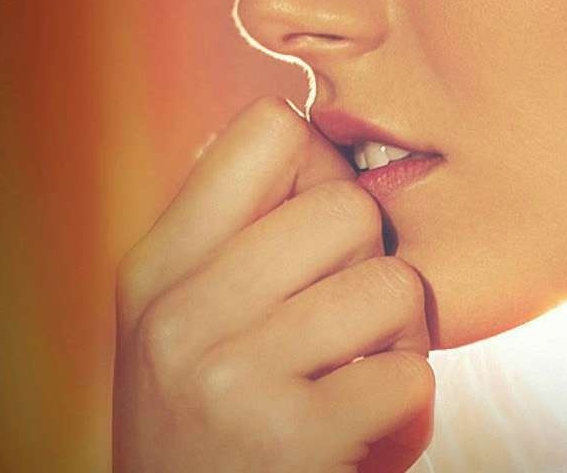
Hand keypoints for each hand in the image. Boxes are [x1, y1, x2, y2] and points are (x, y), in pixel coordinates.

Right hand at [112, 98, 434, 471]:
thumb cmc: (227, 426)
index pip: (269, 130)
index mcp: (157, 269)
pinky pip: (409, 375)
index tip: (316, 244)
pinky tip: (359, 440)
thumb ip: (244, 236)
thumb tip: (311, 126)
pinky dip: (407, 415)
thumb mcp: (197, 326)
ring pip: (392, 286)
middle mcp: (179, 315)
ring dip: (397, 345)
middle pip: (348, 204)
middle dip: (371, 268)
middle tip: (341, 338)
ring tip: (351, 387)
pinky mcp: (288, 437)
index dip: (324, 174)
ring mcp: (228, 376)